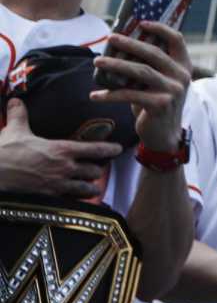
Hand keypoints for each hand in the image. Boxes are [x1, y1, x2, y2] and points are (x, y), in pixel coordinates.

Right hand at [0, 97, 122, 196]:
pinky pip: (71, 201)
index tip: (118, 149)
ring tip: (91, 187)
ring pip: (87, 190)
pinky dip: (75, 201)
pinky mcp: (48, 198)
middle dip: (97, 171)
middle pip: (95, 172)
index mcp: (61, 150)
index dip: (110, 149)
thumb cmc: (4, 153)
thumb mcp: (14, 130)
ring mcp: (58, 185)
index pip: (95, 149)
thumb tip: (16, 100)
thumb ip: (20, 115)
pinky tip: (74, 199)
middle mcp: (65, 168)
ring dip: (90, 188)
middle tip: (97, 169)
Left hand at [92, 24, 192, 152]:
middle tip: (111, 38)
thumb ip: (149, 68)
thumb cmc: (156, 104)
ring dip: (116, 64)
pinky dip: (110, 94)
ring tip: (97, 61)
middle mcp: (181, 76)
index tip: (141, 22)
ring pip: (140, 71)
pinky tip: (95, 95)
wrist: (164, 135)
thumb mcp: (158, 83)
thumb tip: (120, 49)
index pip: (177, 40)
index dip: (160, 29)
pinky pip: (130, 94)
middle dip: (130, 43)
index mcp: (183, 66)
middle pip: (153, 53)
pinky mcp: (160, 104)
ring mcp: (173, 90)